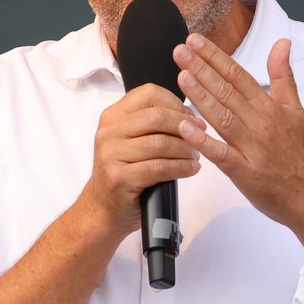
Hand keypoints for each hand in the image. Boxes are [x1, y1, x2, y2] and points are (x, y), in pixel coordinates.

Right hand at [76, 84, 204, 237]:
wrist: (102, 209)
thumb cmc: (124, 173)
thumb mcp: (131, 140)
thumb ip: (151, 124)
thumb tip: (190, 115)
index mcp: (113, 116)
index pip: (149, 94)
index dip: (176, 103)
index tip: (191, 118)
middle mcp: (109, 132)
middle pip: (157, 116)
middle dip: (185, 126)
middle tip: (201, 135)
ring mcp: (111, 155)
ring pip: (161, 143)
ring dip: (186, 149)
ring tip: (196, 155)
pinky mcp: (120, 177)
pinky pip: (160, 167)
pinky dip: (181, 167)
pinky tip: (191, 169)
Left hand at [172, 34, 303, 230]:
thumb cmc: (301, 153)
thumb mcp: (296, 110)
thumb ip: (283, 76)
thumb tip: (282, 43)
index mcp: (269, 107)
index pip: (238, 75)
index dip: (216, 56)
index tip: (196, 41)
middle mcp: (260, 123)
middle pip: (227, 90)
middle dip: (202, 68)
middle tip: (180, 50)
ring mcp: (251, 147)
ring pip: (222, 116)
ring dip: (201, 96)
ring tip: (182, 76)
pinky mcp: (244, 172)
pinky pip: (221, 154)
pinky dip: (203, 141)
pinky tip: (185, 127)